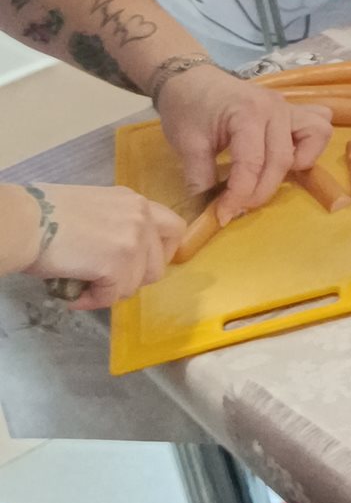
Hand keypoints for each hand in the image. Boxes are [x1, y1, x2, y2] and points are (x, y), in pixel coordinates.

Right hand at [9, 182, 182, 308]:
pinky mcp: (119, 265)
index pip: (173, 229)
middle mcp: (141, 217)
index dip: (160, 253)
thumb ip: (116, 225)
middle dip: (135, 279)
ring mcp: (133, 241)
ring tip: (84, 286)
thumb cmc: (44, 213)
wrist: (25, 222)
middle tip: (109, 281)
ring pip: (136, 284)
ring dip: (111, 291)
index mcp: (135, 201)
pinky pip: (113, 296)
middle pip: (160, 264)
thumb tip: (116, 252)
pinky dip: (93, 301)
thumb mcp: (94, 208)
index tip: (139, 264)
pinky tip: (74, 294)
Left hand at [153, 63, 331, 216]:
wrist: (189, 78)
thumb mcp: (186, 144)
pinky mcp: (292, 110)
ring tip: (271, 174)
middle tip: (238, 205)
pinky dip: (310, 145)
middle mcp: (275, 108)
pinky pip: (318, 125)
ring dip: (299, 163)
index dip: (239, 196)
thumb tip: (210, 215)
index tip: (223, 215)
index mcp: (247, 113)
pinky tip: (288, 156)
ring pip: (316, 136)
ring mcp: (288, 107)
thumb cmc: (187, 107)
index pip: (252, 164)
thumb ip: (201, 179)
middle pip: (282, 160)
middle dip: (261, 191)